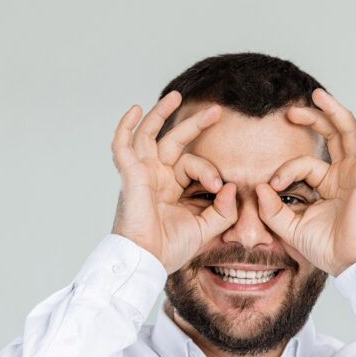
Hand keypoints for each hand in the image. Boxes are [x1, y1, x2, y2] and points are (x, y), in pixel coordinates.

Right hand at [111, 91, 237, 273]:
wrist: (148, 260)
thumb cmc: (170, 248)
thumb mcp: (207, 229)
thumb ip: (223, 210)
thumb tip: (232, 187)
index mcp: (172, 188)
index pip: (193, 164)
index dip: (211, 172)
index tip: (220, 188)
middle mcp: (156, 176)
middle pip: (175, 141)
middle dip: (195, 124)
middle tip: (217, 111)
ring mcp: (142, 173)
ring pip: (150, 135)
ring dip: (162, 114)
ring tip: (177, 96)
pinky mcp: (130, 175)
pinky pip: (122, 145)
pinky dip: (126, 126)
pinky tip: (136, 109)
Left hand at [255, 88, 355, 276]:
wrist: (349, 261)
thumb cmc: (326, 247)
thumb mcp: (289, 226)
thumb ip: (271, 208)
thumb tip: (259, 187)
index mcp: (329, 184)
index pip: (304, 163)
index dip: (285, 170)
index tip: (273, 186)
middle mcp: (345, 173)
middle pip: (331, 135)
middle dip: (311, 119)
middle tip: (289, 111)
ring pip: (348, 131)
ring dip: (333, 110)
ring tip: (317, 94)